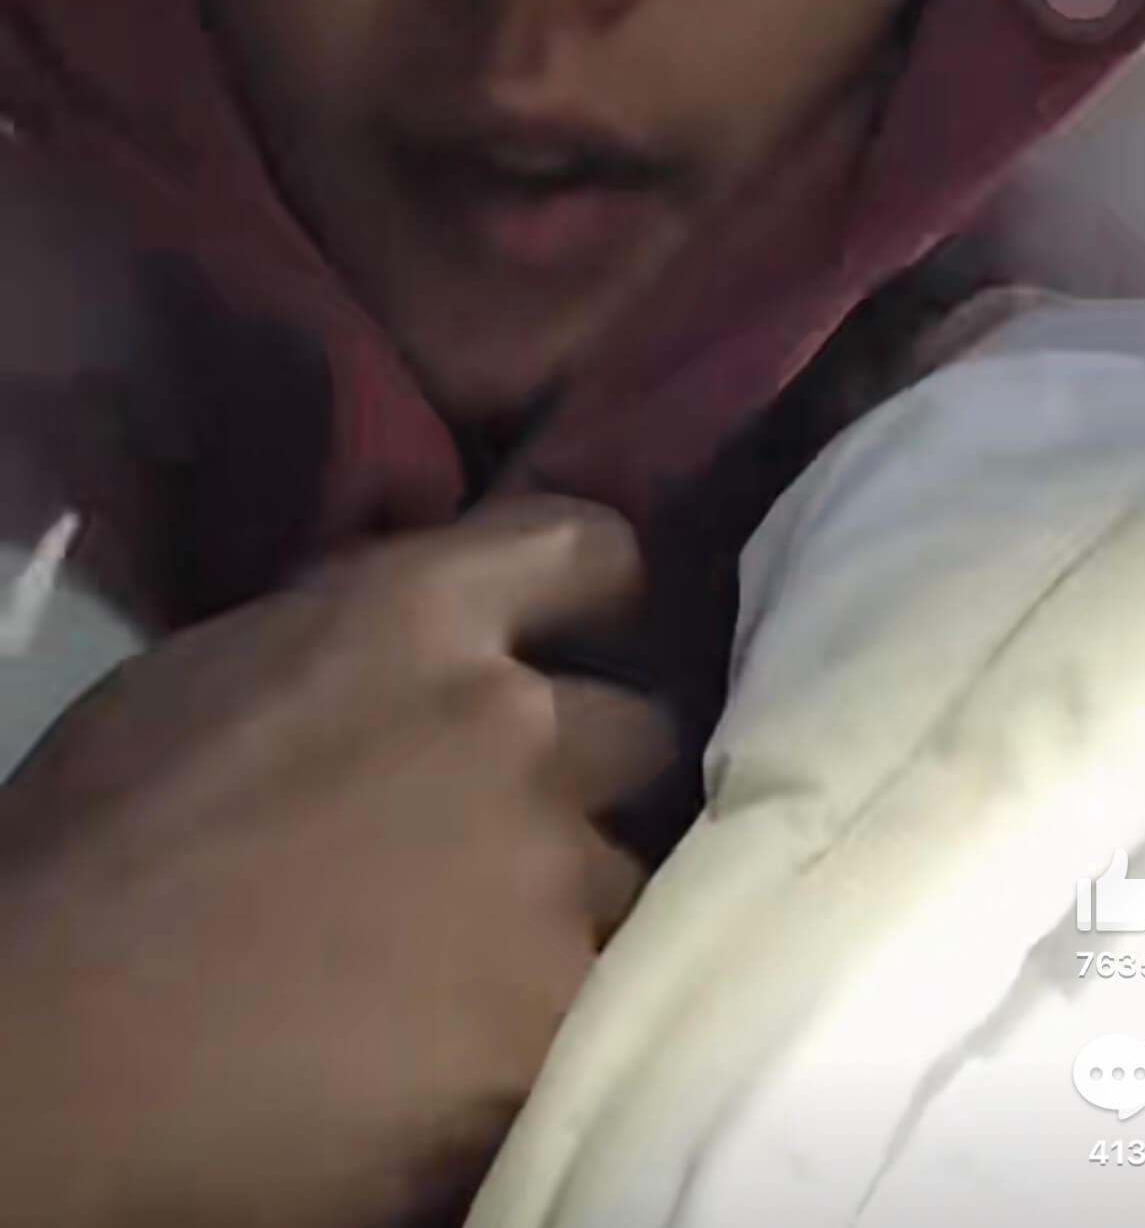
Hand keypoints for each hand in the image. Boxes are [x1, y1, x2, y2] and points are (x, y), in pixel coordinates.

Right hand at [0, 496, 674, 1227]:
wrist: (55, 1041)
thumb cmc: (104, 839)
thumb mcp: (226, 665)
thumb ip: (362, 635)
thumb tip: (432, 640)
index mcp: (420, 614)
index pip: (593, 548)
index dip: (597, 596)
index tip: (580, 641)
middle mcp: (513, 722)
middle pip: (641, 729)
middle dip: (591, 774)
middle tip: (516, 833)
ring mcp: (546, 873)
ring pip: (628, 875)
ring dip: (572, 904)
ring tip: (479, 957)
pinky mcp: (551, 1016)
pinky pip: (600, 998)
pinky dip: (546, 1015)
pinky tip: (466, 1041)